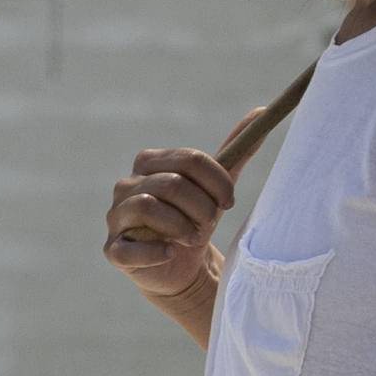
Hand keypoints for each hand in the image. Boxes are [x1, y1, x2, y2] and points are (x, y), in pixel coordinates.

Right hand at [102, 146, 237, 298]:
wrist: (183, 265)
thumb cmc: (196, 218)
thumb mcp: (218, 185)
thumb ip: (236, 150)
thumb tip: (261, 111)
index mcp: (149, 163)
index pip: (189, 159)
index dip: (217, 181)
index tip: (229, 201)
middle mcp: (126, 185)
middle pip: (172, 183)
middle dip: (202, 206)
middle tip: (210, 221)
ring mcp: (116, 217)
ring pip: (148, 207)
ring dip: (183, 226)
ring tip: (194, 237)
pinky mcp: (114, 250)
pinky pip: (129, 248)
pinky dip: (157, 251)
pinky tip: (171, 253)